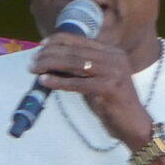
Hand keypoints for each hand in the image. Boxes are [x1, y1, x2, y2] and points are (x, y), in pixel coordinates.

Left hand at [30, 32, 153, 146]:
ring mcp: (114, 72)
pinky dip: (58, 82)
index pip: (80, 39)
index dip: (57, 40)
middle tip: (32, 61)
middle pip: (74, 51)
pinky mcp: (109, 88)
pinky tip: (44, 81)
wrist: (133, 124)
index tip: (41, 45)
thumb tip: (50, 60)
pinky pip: (77, 83)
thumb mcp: (96, 79)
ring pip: (74, 63)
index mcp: (112, 52)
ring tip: (34, 69)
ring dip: (49, 65)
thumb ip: (80, 67)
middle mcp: (114, 58)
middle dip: (49, 54)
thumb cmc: (111, 103)